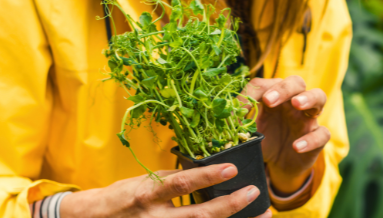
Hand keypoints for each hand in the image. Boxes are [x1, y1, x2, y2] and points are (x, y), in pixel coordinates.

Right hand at [60, 163, 271, 217]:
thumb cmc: (123, 196)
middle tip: (254, 193)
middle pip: (199, 215)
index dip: (208, 177)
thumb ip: (172, 179)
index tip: (232, 169)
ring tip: (259, 215)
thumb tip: (203, 172)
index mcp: (148, 194)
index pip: (182, 184)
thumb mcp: (144, 180)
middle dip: (229, 206)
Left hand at [243, 76, 330, 194]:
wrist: (275, 165)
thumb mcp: (247, 127)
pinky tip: (297, 146)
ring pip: (319, 97)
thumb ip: (239, 116)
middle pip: (296, 82)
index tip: (250, 103)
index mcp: (275, 95)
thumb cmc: (262, 138)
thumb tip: (229, 110)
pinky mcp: (317, 137)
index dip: (262, 89)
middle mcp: (293, 101)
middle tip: (270, 100)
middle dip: (284, 88)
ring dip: (309, 97)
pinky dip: (311, 139)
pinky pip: (322, 133)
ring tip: (297, 104)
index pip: (271, 82)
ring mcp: (308, 117)